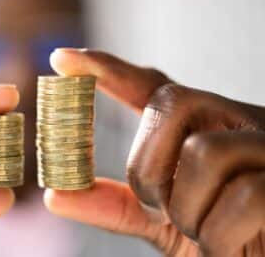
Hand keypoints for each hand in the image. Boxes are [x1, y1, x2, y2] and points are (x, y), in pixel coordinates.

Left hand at [44, 48, 264, 255]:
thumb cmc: (221, 240)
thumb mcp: (163, 225)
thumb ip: (116, 207)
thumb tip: (56, 195)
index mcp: (204, 128)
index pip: (155, 87)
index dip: (108, 70)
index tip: (64, 60)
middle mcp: (236, 123)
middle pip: (170, 106)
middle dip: (149, 167)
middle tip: (160, 207)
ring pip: (203, 152)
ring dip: (186, 210)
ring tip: (202, 230)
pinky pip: (243, 195)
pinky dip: (218, 235)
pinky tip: (229, 245)